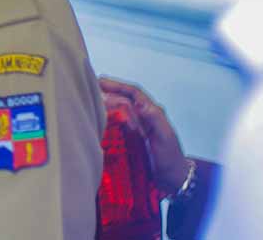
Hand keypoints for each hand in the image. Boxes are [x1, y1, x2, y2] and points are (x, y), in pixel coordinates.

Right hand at [99, 77, 189, 193]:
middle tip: (89, 88)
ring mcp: (136, 127)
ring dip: (105, 103)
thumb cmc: (171, 159)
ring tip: (89, 101)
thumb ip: (155, 119)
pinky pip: (116, 124)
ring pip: (119, 110)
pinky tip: (96, 119)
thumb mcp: (165, 138)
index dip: (118, 85)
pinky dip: (106, 119)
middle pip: (123, 98)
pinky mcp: (130, 139)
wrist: (172, 180)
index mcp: (152, 112)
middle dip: (108, 91)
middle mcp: (143, 116)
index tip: (101, 82)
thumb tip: (141, 104)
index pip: (134, 93)